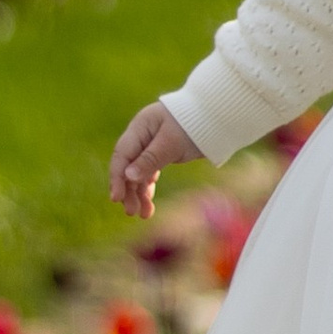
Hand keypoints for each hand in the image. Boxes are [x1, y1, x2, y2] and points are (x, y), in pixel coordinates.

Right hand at [110, 98, 200, 217]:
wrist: (216, 118)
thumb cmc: (193, 125)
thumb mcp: (171, 143)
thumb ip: (149, 159)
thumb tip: (127, 176)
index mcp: (140, 127)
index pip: (122, 155)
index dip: (117, 177)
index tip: (116, 199)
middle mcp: (141, 136)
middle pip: (127, 166)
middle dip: (128, 190)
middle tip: (131, 211)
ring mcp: (150, 146)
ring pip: (138, 173)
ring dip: (138, 193)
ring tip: (144, 215)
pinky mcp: (161, 154)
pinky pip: (149, 173)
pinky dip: (148, 188)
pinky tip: (149, 204)